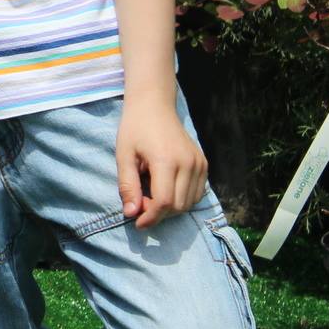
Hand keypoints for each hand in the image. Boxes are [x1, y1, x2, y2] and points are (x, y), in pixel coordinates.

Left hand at [115, 97, 207, 229]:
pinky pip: (197, 193)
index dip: (150, 217)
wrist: (154, 105)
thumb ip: (128, 185)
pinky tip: (165, 189)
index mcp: (167, 160)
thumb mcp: (123, 155)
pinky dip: (182, 199)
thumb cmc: (134, 128)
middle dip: (158, 213)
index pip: (164, 202)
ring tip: (150, 195)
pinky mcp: (204, 164)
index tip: (136, 222)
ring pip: (189, 203)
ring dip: (170, 208)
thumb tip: (131, 214)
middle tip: (140, 204)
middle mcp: (189, 163)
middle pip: (178, 206)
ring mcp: (200, 164)